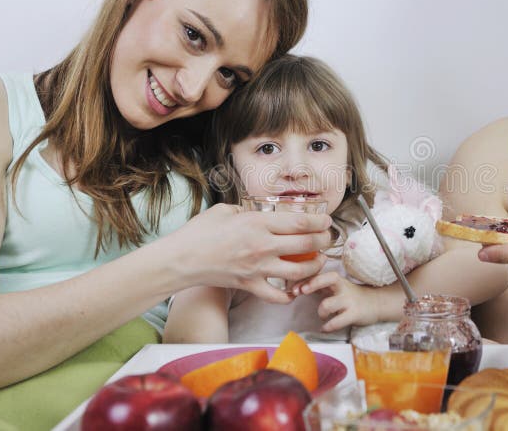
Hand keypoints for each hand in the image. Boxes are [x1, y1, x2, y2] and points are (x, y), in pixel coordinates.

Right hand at [164, 203, 330, 302]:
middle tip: (327, 238)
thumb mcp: (224, 210)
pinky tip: (294, 290)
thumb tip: (257, 212)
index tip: (326, 220)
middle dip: (323, 241)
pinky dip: (289, 295)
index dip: (319, 221)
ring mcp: (258, 268)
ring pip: (299, 272)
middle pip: (306, 245)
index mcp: (258, 223)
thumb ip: (245, 210)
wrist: (180, 260)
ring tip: (318, 262)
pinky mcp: (250, 285)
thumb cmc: (199, 232)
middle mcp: (263, 246)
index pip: (300, 222)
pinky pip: (277, 296)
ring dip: (314, 267)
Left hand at [294, 271, 380, 331]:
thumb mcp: (335, 288)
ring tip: (322, 316)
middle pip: (329, 278)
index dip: (305, 279)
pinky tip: (325, 328)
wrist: (375, 304)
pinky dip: (327, 327)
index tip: (295, 289)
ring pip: (328, 304)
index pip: (319, 273)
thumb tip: (295, 288)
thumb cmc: (349, 296)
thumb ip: (317, 286)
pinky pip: (337, 322)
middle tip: (301, 291)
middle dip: (312, 284)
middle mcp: (342, 287)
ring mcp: (349, 300)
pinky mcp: (354, 314)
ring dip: (321, 312)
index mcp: (336, 280)